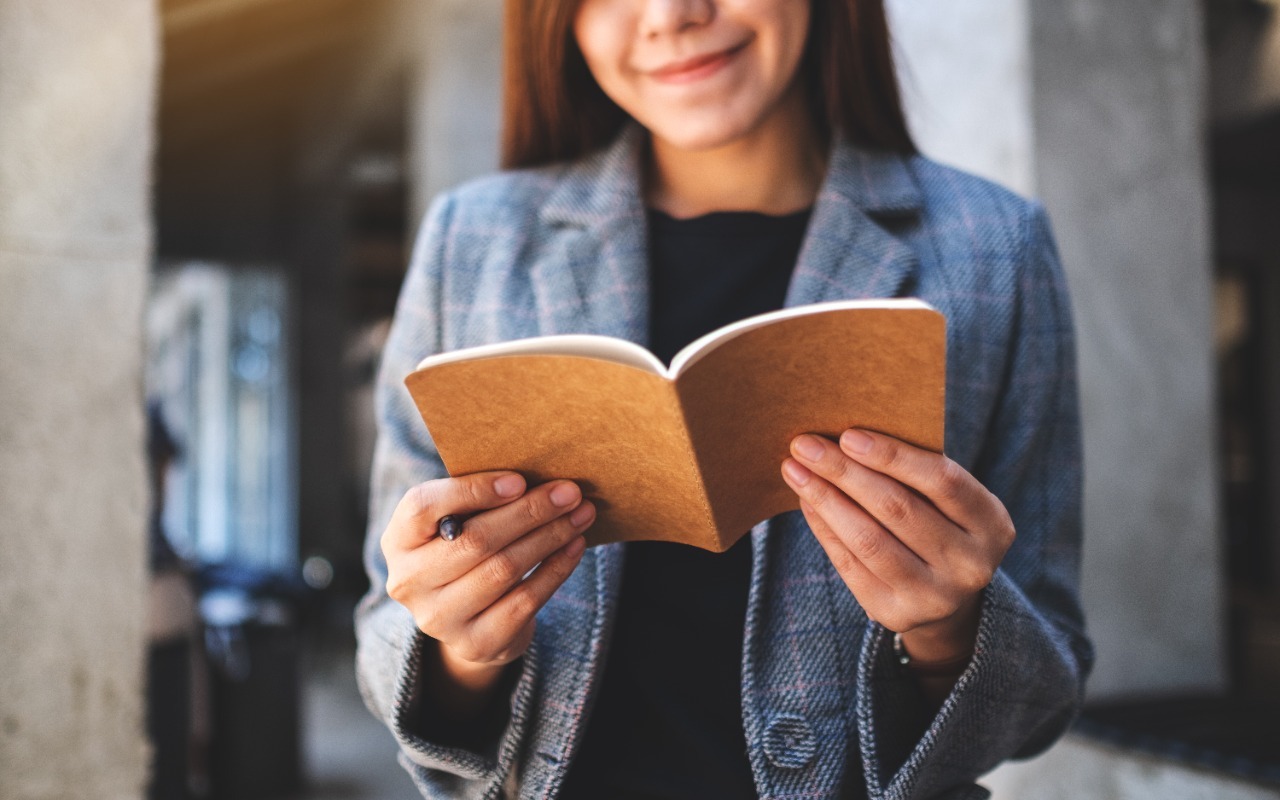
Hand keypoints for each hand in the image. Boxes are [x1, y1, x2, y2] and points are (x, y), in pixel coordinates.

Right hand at [381, 472, 594, 699]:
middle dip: (529, 512)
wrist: (466, 619)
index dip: (474, 490)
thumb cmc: (465, 549)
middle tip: (569, 493)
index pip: (424, 507)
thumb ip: (477, 499)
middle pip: (475, 540)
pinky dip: (555, 569)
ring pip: (504, 569)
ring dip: (550, 537)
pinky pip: (525, 601)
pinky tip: (574, 547)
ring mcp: (439, 618)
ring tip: (580, 516)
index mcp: (398, 539)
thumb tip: (538, 479)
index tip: (520, 480)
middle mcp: (409, 581)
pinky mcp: (475, 643)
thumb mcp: (457, 521)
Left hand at [780, 429, 1014, 664]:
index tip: (848, 435)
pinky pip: (850, 565)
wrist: (944, 595)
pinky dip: (824, 528)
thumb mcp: (945, 500)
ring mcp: (936, 596)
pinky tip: (807, 502)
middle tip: (804, 445)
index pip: (943, 481)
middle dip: (845, 472)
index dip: (893, 456)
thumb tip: (843, 439)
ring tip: (795, 471)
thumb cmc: (938, 523)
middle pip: (898, 509)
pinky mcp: (897, 615)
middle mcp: (971, 565)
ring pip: (869, 540)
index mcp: (992, 524)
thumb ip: (914, 472)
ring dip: (825, 499)